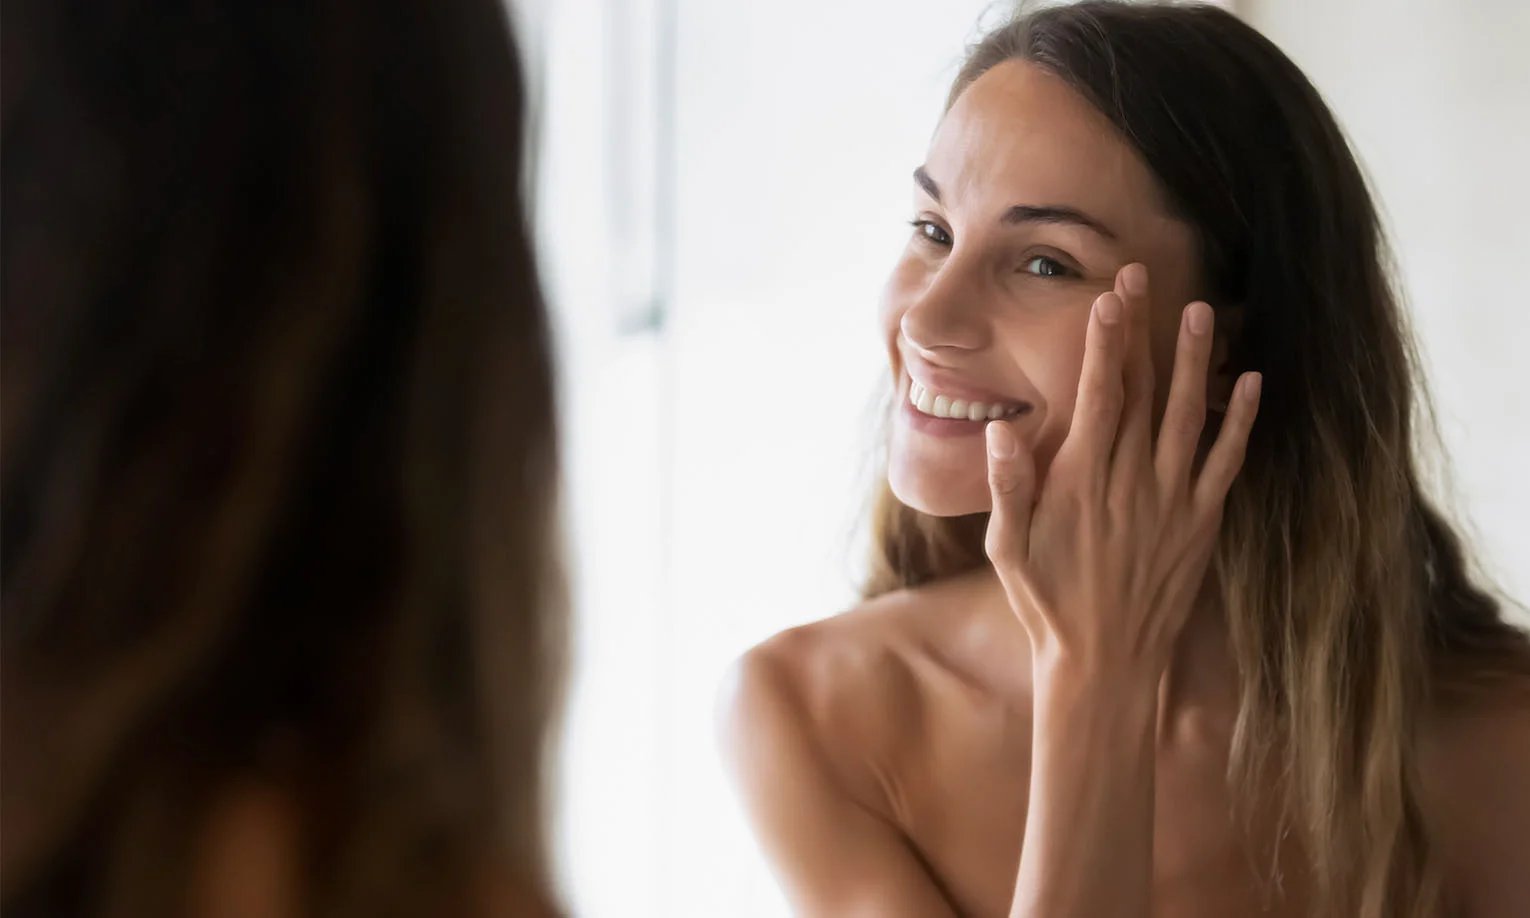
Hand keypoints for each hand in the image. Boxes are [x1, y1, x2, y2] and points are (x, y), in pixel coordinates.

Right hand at [983, 263, 1259, 679]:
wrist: (1103, 664)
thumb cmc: (1046, 604)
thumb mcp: (1007, 549)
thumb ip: (1007, 487)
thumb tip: (1001, 431)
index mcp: (1082, 482)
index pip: (1099, 396)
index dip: (1105, 344)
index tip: (1109, 298)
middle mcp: (1132, 483)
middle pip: (1142, 392)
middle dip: (1143, 331)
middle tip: (1144, 277)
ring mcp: (1172, 502)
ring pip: (1189, 416)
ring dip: (1196, 362)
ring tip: (1202, 312)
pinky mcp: (1201, 524)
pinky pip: (1226, 463)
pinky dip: (1240, 422)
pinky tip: (1250, 384)